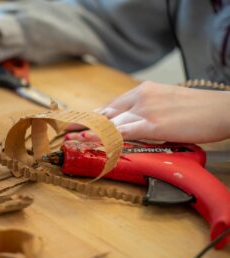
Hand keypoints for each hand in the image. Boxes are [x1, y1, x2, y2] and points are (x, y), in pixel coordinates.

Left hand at [67, 81, 229, 142]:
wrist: (222, 109)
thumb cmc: (198, 109)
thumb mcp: (166, 103)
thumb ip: (147, 110)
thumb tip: (133, 123)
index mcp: (144, 90)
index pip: (112, 105)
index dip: (93, 116)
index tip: (78, 123)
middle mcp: (141, 97)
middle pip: (107, 112)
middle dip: (86, 124)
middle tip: (68, 132)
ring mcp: (146, 110)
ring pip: (112, 122)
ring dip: (92, 132)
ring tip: (74, 140)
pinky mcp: (154, 124)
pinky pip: (125, 132)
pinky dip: (108, 138)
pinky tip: (96, 142)